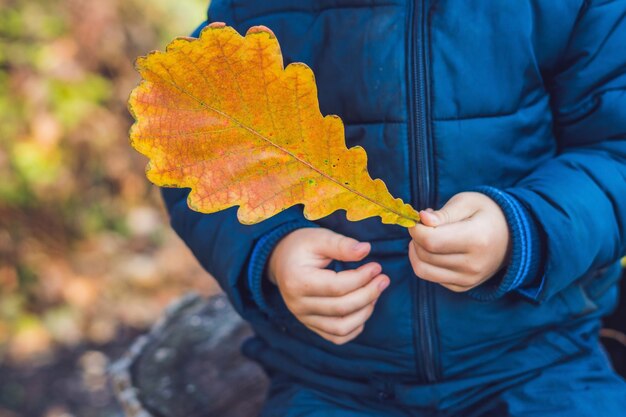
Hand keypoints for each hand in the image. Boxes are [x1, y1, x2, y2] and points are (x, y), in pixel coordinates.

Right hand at [268, 228, 389, 344]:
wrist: (282, 260)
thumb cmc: (302, 246)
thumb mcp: (319, 237)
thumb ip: (341, 244)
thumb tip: (365, 250)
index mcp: (298, 281)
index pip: (337, 287)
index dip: (362, 278)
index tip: (376, 267)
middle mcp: (298, 305)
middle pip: (341, 309)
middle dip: (368, 295)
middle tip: (383, 279)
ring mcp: (303, 318)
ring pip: (341, 328)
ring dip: (364, 312)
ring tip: (374, 293)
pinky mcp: (310, 325)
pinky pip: (336, 337)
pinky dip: (354, 328)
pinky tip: (364, 309)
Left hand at [407, 192, 510, 291]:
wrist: (512, 236)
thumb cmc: (487, 213)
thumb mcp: (467, 202)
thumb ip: (444, 213)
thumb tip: (422, 219)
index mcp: (476, 239)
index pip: (431, 241)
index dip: (416, 229)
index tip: (418, 219)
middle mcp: (473, 265)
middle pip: (424, 255)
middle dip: (416, 238)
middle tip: (424, 225)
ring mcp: (469, 279)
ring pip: (423, 270)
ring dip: (416, 252)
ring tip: (426, 237)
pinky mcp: (463, 287)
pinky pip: (431, 277)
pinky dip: (426, 263)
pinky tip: (437, 250)